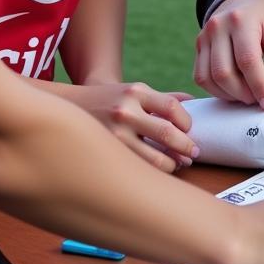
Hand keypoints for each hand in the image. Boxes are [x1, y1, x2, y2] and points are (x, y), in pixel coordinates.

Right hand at [65, 82, 196, 173]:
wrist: (69, 106)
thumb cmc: (110, 100)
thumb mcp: (134, 92)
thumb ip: (163, 98)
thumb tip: (192, 101)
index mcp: (136, 92)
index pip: (172, 107)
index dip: (187, 122)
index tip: (190, 131)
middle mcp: (125, 111)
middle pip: (166, 133)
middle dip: (185, 147)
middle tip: (194, 154)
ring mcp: (114, 134)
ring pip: (153, 159)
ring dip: (172, 164)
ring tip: (178, 164)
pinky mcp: (107, 153)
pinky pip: (137, 167)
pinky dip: (152, 171)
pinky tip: (159, 171)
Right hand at [194, 0, 263, 109]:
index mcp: (241, 19)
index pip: (247, 60)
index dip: (259, 86)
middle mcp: (217, 26)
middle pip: (224, 73)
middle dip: (244, 94)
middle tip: (259, 99)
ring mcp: (204, 36)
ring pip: (209, 78)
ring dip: (230, 95)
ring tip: (249, 94)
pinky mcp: (198, 46)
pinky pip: (201, 77)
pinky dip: (217, 90)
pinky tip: (234, 89)